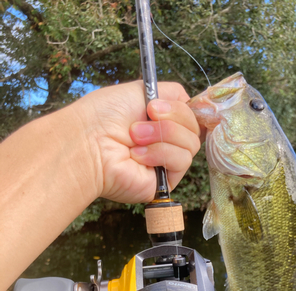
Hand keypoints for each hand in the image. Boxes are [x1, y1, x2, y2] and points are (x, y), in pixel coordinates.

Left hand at [74, 81, 200, 203]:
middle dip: (171, 119)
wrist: (89, 142)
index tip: (157, 105)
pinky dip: (160, 153)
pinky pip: (182, 161)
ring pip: (191, 144)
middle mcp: (164, 140)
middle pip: (194, 127)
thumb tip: (190, 100)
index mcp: (159, 119)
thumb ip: (171, 92)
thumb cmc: (104, 115)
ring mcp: (166, 162)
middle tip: (144, 118)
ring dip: (162, 135)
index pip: (191, 112)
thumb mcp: (141, 90)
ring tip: (134, 138)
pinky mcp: (165, 181)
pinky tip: (136, 156)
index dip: (182, 108)